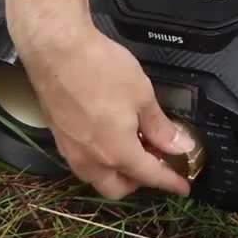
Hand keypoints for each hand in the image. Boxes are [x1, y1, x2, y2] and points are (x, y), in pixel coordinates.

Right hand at [17, 24, 194, 198]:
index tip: (182, 186)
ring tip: (132, 146)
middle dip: (138, 181)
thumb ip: (160, 126)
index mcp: (117, 152)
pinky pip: (82, 161)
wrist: (55, 49)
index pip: (150, 176)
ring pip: (96, 177)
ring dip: (116, 171)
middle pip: (118, 188)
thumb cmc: (99, 68)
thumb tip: (178, 145)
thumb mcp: (142, 95)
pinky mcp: (58, 136)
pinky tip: (108, 135)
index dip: (170, 182)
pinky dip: (99, 157)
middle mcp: (90, 159)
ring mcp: (70, 150)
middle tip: (155, 161)